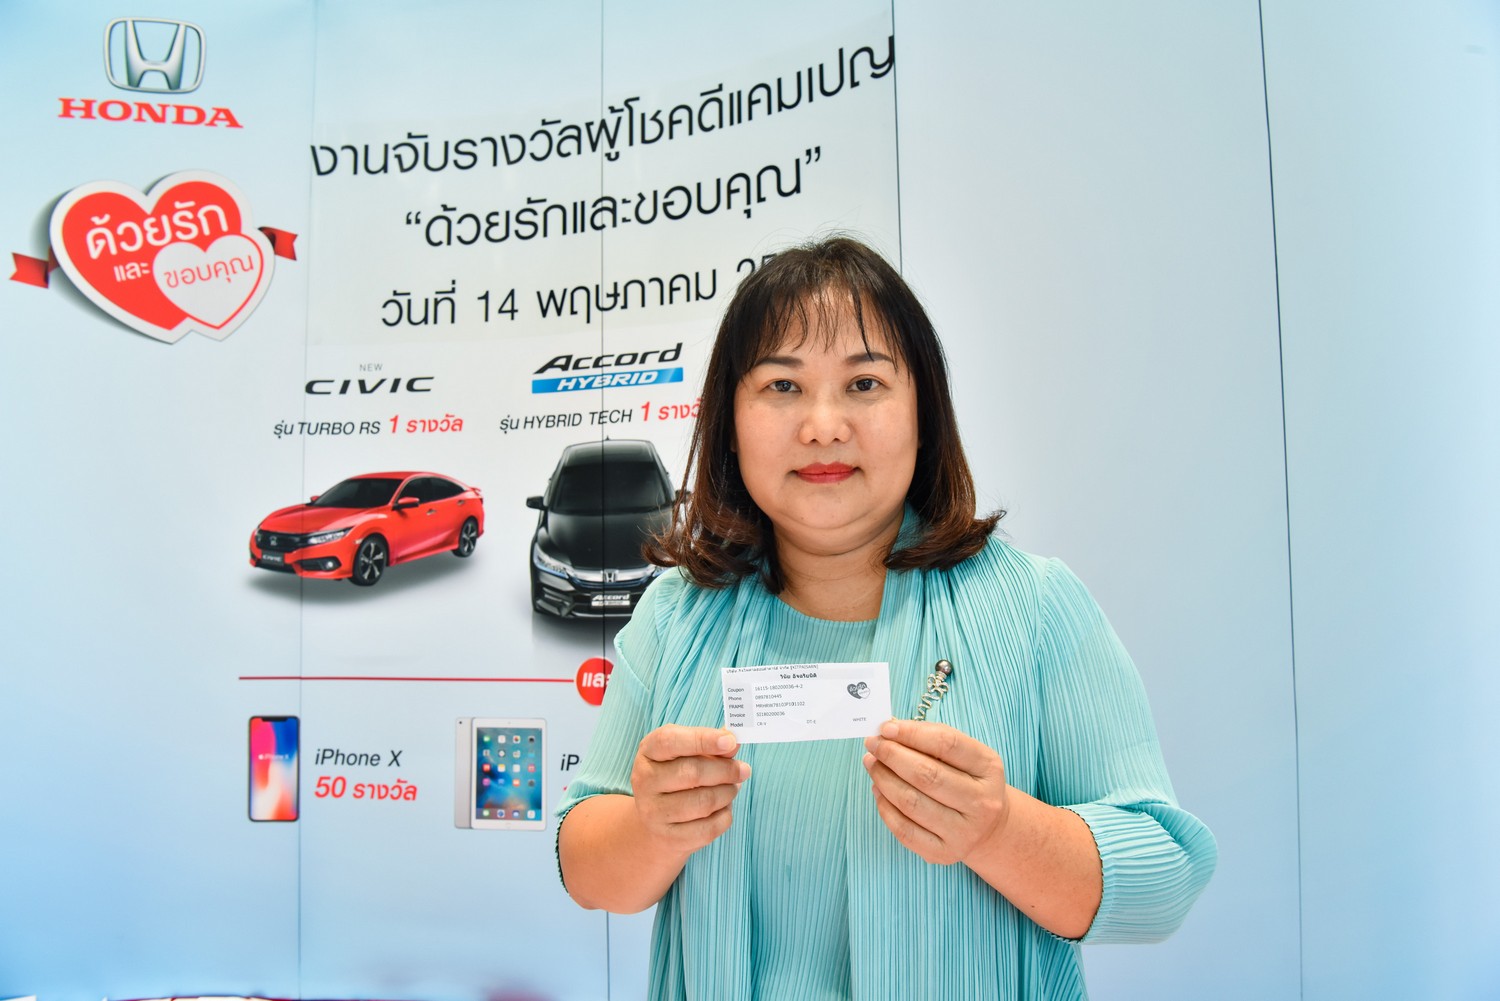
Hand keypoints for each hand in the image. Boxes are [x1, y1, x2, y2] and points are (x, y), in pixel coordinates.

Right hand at [631, 724, 748, 855]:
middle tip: (743, 770)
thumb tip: (733, 743)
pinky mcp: (668, 838)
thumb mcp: (686, 753)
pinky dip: (724, 815)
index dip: (702, 740)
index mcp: (648, 752)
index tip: (730, 741)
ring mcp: (654, 812)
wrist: (656, 821)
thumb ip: (709, 745)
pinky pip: (708, 828)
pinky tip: (723, 808)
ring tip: (732, 788)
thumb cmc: (677, 777)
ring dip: (728, 793)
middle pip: (693, 773)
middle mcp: (645, 781)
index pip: (670, 741)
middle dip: (726, 770)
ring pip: (704, 802)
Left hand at [862, 719, 1009, 865]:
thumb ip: (930, 737)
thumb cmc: (968, 781)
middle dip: (892, 756)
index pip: (947, 744)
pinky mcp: (944, 853)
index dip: (912, 733)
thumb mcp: (964, 754)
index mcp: (988, 768)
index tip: (886, 727)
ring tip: (872, 763)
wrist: (989, 828)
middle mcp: (981, 802)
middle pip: (927, 775)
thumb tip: (890, 728)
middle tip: (873, 744)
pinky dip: (884, 807)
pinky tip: (878, 790)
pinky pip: (904, 830)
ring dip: (883, 779)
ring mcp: (964, 832)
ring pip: (911, 803)